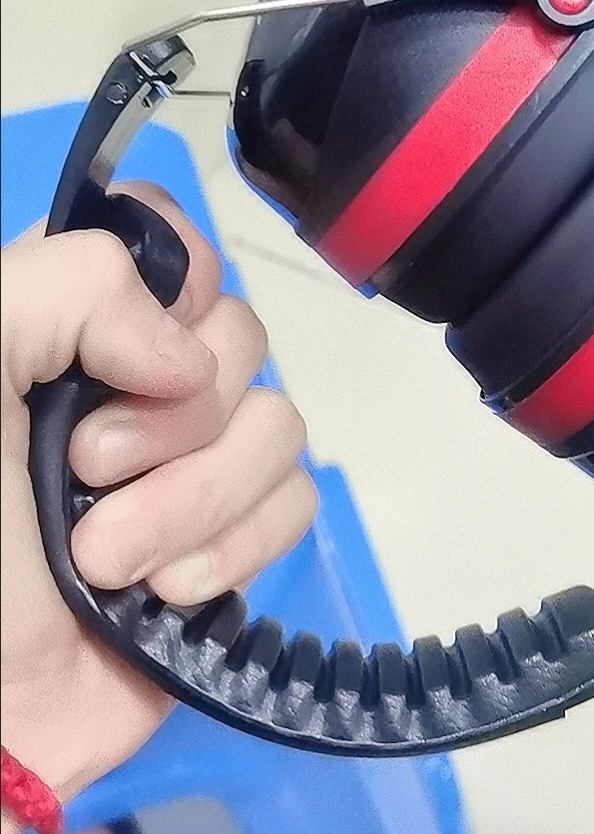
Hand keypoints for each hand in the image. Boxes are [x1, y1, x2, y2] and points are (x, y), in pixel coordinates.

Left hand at [1, 185, 316, 833]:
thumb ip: (68, 288)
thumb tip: (188, 354)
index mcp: (60, 324)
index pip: (168, 238)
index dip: (174, 283)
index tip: (127, 350)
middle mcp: (130, 383)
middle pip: (239, 333)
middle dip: (170, 421)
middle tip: (82, 473)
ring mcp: (186, 468)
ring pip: (278, 425)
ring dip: (191, 502)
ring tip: (104, 560)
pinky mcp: (228, 548)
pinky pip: (294, 507)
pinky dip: (230, 552)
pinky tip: (163, 595)